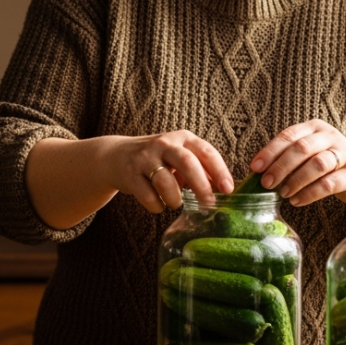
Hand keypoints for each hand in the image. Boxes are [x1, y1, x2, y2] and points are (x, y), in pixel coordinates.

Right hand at [108, 131, 234, 212]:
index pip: (206, 151)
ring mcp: (145, 158)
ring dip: (175, 199)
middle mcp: (164, 144)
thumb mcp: (179, 157)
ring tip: (176, 202)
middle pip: (187, 163)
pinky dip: (157, 206)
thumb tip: (223, 190)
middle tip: (208, 204)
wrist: (117, 156)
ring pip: (166, 182)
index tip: (228, 189)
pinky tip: (158, 203)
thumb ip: (201, 170)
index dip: (220, 171)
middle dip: (201, 186)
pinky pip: (149, 197)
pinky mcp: (130, 174)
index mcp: (182, 138)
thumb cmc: (157, 159)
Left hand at [249, 119, 345, 206]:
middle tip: (267, 183)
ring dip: (296, 180)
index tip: (255, 167)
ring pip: (316, 164)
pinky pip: (329, 183)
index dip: (270, 151)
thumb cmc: (329, 164)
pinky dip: (310, 193)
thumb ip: (288, 158)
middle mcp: (330, 136)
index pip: (289, 135)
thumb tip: (258, 173)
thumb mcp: (309, 154)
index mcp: (314, 128)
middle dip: (281, 167)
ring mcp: (344, 154)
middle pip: (301, 148)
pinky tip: (297, 201)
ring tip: (283, 193)